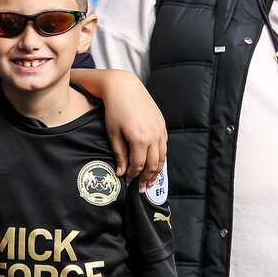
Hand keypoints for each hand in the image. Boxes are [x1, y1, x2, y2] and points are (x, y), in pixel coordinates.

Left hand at [100, 70, 166, 184]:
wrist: (124, 87)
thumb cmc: (115, 109)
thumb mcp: (113, 133)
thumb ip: (119, 154)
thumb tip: (122, 173)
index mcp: (140, 139)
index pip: (139, 165)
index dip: (133, 176)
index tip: (128, 182)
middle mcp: (154, 136)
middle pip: (153, 164)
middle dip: (147, 178)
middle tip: (142, 188)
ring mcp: (160, 129)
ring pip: (162, 156)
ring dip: (157, 170)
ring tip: (150, 180)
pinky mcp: (162, 124)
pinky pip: (164, 145)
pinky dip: (161, 156)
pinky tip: (156, 162)